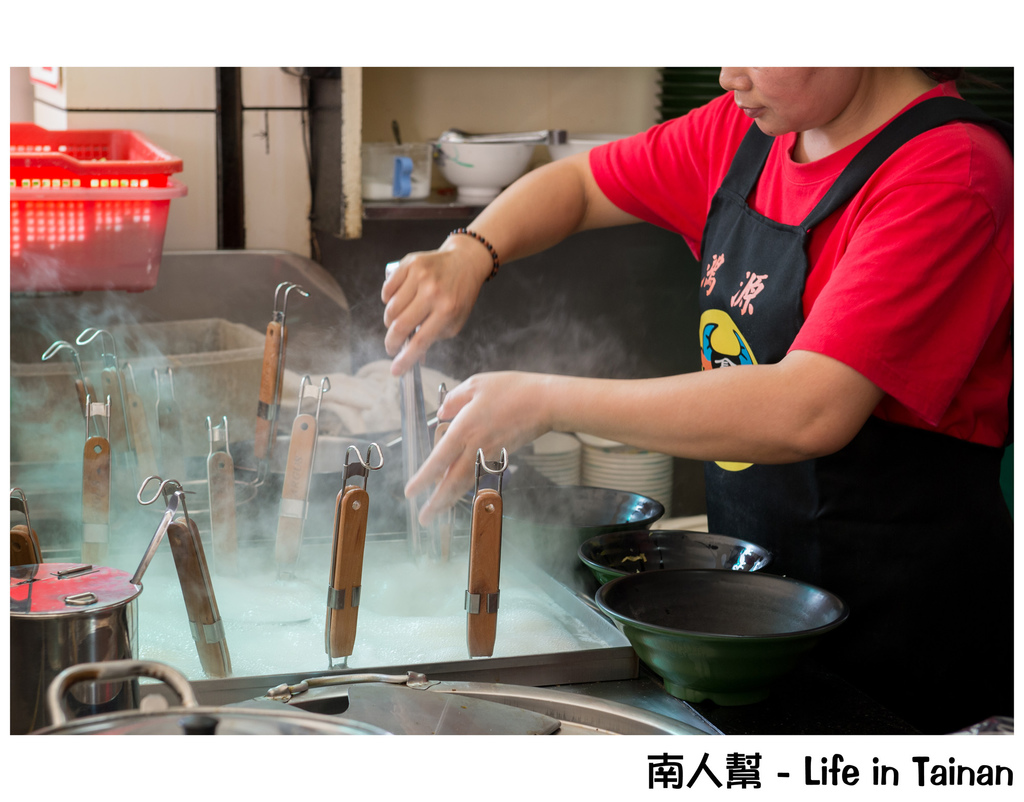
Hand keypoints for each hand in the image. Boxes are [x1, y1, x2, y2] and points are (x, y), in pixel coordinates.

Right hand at [381, 238, 492, 375]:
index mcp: (447, 310)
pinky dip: (387, 301)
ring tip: (398, 322)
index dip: (405, 359)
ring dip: (390, 322)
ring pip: (390, 309)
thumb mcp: (455, 321)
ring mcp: (419, 276)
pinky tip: (397, 302)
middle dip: (391, 343)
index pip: (420, 341)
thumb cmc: (460, 295)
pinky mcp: (409, 264)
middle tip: (392, 347)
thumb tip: (413, 357)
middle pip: (400, 326)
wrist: (464, 261)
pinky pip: (387, 290)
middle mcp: (433, 293)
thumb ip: (434, 337)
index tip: (395, 370)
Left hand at [405, 371, 552, 523]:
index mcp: (465, 428)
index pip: (439, 460)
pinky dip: (467, 485)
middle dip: (437, 502)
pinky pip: (479, 473)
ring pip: (466, 482)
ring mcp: (490, 453)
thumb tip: (442, 411)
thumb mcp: (476, 384)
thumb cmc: (513, 389)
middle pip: (452, 481)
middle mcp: (476, 446)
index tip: (411, 492)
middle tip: (424, 518)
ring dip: (451, 499)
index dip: (423, 478)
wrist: (546, 402)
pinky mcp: (502, 455)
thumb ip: (454, 398)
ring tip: (437, 511)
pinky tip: (459, 488)